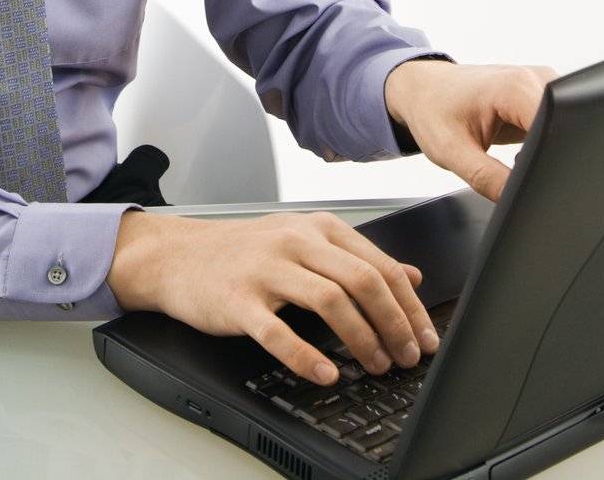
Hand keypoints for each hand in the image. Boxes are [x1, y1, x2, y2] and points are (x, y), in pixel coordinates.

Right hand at [106, 209, 440, 385]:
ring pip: (330, 302)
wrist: (178, 255)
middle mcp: (296, 243)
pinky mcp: (239, 300)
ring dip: (362, 339)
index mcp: (318, 229)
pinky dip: (306, 356)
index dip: (409, 305)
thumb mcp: (304, 242)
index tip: (425, 337)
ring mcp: (267, 270)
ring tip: (375, 365)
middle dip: (394, 324)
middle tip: (407, 356)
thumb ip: (356, 258)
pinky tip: (325, 373)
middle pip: (362, 281)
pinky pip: (278, 332)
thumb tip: (410, 276)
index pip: (380, 265)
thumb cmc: (244, 251)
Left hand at [385, 59, 557, 200]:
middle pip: (564, 127)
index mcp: (515, 87)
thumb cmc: (432, 111)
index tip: (533, 178)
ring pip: (563, 127)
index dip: (552, 159)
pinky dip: (541, 142)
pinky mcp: (540, 95)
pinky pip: (555, 124)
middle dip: (548, 156)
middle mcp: (534, 78)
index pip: (557, 127)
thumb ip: (490, 180)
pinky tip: (518, 149)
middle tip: (513, 167)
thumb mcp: (453, 153)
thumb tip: (521, 201)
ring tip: (513, 156)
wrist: (423, 89)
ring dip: (545, 149)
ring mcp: (540, 84)